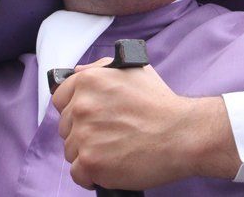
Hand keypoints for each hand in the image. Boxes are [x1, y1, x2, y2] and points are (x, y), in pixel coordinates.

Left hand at [51, 58, 240, 189]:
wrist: (182, 134)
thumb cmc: (161, 104)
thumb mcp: (132, 70)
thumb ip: (99, 69)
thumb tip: (77, 73)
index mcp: (89, 81)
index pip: (60, 98)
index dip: (75, 109)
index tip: (90, 117)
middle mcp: (82, 106)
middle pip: (65, 126)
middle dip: (83, 132)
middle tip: (109, 134)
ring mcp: (84, 135)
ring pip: (70, 150)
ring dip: (88, 153)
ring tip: (114, 149)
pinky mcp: (91, 162)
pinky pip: (77, 173)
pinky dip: (92, 175)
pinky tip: (110, 165)